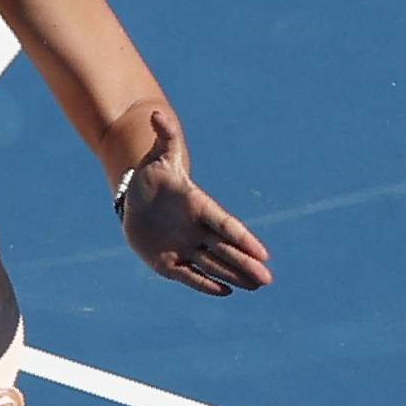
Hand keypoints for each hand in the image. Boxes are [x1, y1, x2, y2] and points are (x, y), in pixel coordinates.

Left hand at [116, 109, 272, 296]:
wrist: (137, 195)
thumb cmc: (153, 173)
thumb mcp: (158, 155)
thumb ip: (164, 135)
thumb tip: (156, 113)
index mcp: (199, 205)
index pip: (225, 224)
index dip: (243, 238)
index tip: (263, 253)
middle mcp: (197, 229)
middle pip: (226, 249)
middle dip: (245, 264)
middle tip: (268, 280)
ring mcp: (185, 246)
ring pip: (213, 264)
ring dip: (234, 275)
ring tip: (257, 286)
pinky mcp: (168, 261)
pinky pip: (189, 275)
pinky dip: (205, 284)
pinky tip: (226, 292)